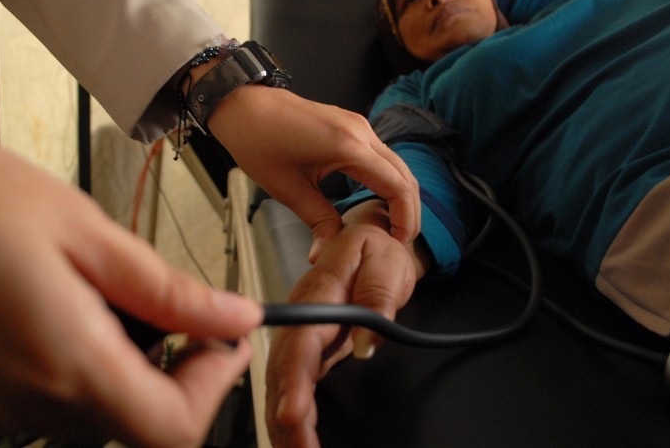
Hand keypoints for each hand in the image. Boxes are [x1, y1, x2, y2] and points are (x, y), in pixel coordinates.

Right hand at [0, 112, 261, 446]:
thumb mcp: (81, 228)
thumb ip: (167, 290)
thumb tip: (232, 316)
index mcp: (63, 361)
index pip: (173, 428)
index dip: (213, 385)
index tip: (223, 337)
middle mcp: (17, 403)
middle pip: (130, 419)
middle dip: (165, 365)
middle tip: (158, 301)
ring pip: (81, 411)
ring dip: (109, 361)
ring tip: (85, 289)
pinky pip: (28, 401)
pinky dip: (56, 363)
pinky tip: (37, 306)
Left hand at [208, 86, 419, 250]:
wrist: (243, 105)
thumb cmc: (259, 141)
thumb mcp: (287, 188)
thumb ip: (317, 220)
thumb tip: (326, 254)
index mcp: (349, 147)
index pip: (397, 186)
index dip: (406, 218)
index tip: (399, 242)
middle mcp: (361, 132)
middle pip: (405, 175)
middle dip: (409, 210)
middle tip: (401, 240)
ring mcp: (358, 126)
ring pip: (397, 164)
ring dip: (400, 195)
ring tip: (392, 225)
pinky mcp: (351, 126)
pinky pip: (382, 155)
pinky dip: (389, 180)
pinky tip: (378, 201)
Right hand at [264, 200, 428, 447]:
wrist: (372, 241)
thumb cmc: (376, 249)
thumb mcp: (386, 264)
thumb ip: (377, 300)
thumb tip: (366, 344)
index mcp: (319, 292)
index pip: (301, 342)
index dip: (293, 381)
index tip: (293, 412)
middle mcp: (303, 315)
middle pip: (284, 370)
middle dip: (286, 414)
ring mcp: (303, 332)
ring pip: (283, 381)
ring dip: (285, 420)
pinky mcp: (309, 346)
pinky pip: (293, 382)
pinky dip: (291, 412)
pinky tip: (294, 435)